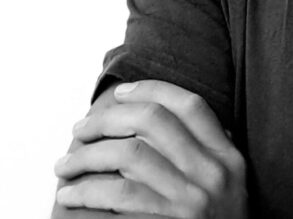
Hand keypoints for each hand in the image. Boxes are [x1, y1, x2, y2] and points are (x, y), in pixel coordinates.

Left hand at [54, 80, 247, 218]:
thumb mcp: (227, 187)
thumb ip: (208, 154)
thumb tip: (167, 116)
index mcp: (228, 159)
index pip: (190, 106)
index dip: (152, 90)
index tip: (121, 92)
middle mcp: (213, 175)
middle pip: (154, 121)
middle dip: (107, 119)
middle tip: (80, 129)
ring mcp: (190, 201)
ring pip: (129, 154)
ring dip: (87, 156)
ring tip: (64, 165)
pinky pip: (118, 195)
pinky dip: (87, 190)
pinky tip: (71, 194)